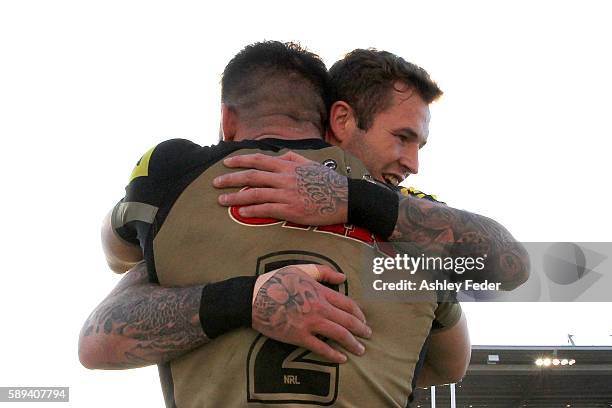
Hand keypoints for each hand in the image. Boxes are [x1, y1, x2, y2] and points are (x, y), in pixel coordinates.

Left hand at [213, 151, 348, 225]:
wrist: (345, 198)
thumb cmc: (327, 181)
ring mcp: (287, 194)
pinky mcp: (291, 210)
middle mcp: (285, 178)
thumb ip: (292, 158)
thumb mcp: (310, 164)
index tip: (226, 163)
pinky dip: (252, 210)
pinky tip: (241, 212)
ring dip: (235, 198)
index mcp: (288, 165)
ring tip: (221, 200)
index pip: (258, 160)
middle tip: (215, 182)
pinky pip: (267, 210)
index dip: (240, 161)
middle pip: (251, 177)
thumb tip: (278, 155)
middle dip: (230, 179)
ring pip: (255, 194)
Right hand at [252, 264, 370, 363]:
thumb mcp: (300, 269)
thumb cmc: (276, 281)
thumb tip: (343, 276)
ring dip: (353, 343)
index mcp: (320, 292)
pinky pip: (321, 348)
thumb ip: (323, 272)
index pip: (347, 304)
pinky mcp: (299, 336)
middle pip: (348, 321)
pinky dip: (333, 355)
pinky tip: (341, 359)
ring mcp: (310, 323)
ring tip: (360, 350)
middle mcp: (319, 308)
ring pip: (339, 335)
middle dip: (361, 329)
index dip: (359, 313)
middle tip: (369, 335)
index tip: (364, 320)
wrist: (253, 298)